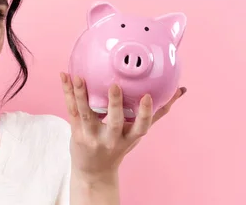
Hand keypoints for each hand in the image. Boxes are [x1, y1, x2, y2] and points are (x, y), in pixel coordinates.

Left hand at [59, 72, 185, 180]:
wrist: (93, 171)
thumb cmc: (119, 146)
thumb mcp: (137, 133)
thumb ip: (157, 112)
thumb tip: (180, 91)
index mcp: (129, 137)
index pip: (140, 127)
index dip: (145, 113)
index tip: (147, 97)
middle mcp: (111, 138)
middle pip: (114, 121)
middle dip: (115, 104)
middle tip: (116, 86)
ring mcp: (92, 135)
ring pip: (87, 113)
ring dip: (82, 94)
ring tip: (79, 77)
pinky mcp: (76, 130)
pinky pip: (71, 109)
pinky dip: (67, 92)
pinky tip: (65, 75)